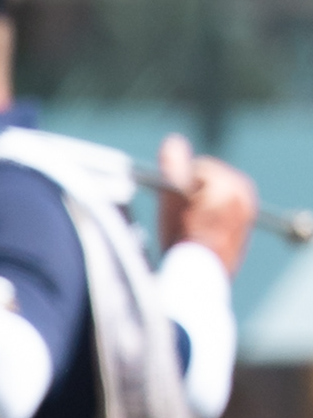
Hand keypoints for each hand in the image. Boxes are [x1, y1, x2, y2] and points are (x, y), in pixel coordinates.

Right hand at [159, 132, 258, 275]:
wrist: (198, 276)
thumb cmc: (184, 237)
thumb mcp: (172, 198)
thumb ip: (174, 166)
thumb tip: (173, 141)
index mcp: (232, 184)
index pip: (197, 168)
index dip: (179, 183)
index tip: (173, 204)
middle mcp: (244, 195)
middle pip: (206, 181)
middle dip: (191, 193)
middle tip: (180, 217)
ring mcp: (245, 211)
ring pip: (211, 197)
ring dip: (198, 206)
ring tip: (188, 227)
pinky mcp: (242, 227)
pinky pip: (218, 212)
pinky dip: (207, 217)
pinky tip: (198, 233)